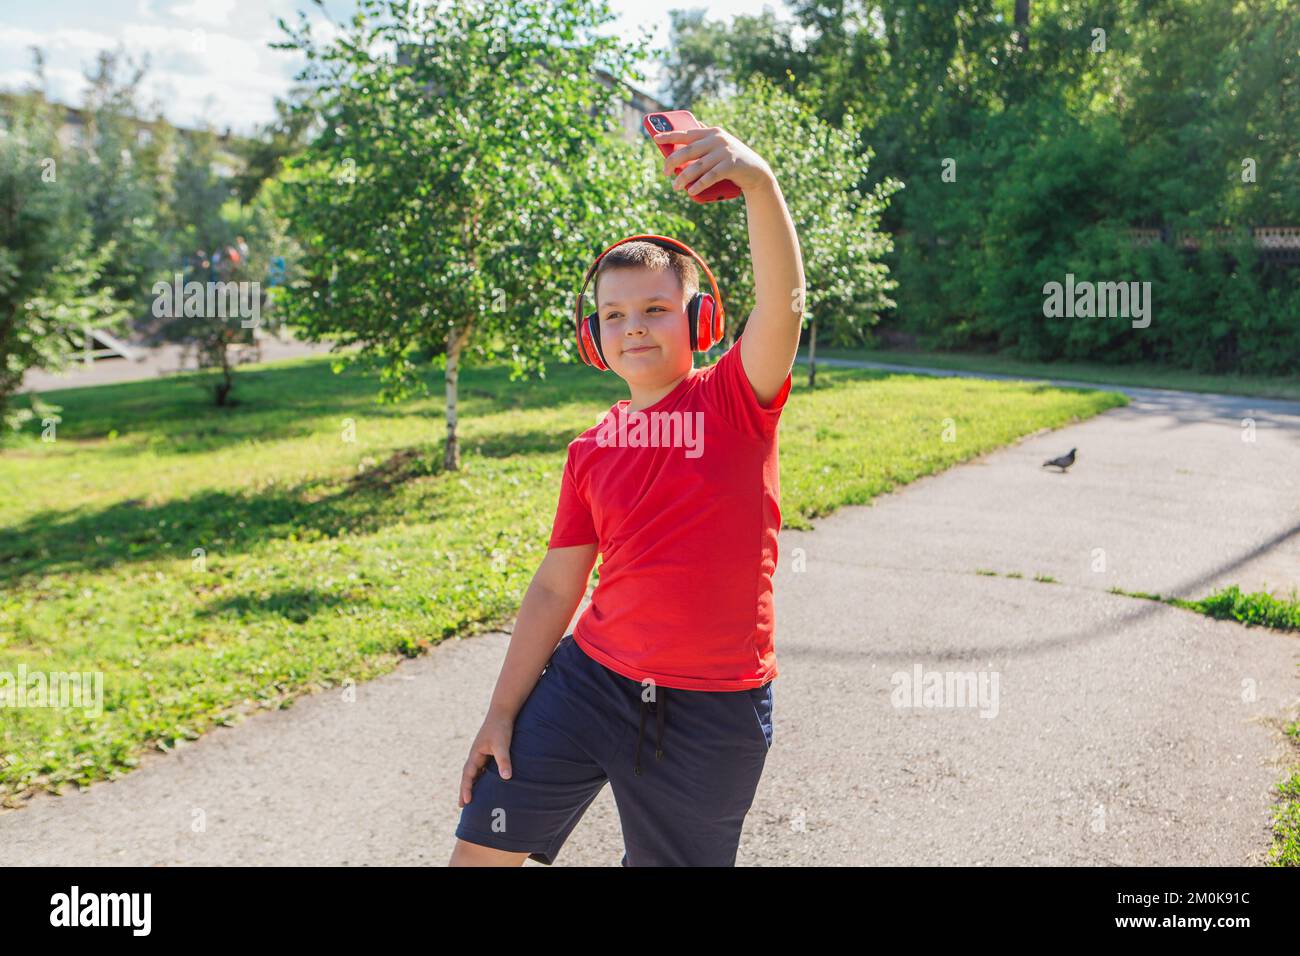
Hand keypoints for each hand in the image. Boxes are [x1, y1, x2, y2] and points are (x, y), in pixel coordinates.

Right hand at [457, 713, 514, 807]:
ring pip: (475, 772)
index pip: (468, 775)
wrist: (503, 711)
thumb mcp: (502, 744)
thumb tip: (506, 778)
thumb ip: (504, 760)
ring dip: (472, 784)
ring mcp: (481, 753)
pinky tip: (485, 784)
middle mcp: (476, 755)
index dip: (466, 789)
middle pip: (468, 776)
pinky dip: (481, 777)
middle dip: (465, 790)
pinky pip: (483, 768)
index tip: (466, 802)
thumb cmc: (501, 727)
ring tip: (471, 799)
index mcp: (475, 754)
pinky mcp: (489, 751)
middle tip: (461, 806)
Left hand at [652, 125, 774, 195]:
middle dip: (673, 162)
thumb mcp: (718, 148)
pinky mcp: (731, 166)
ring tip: (676, 186)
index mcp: (712, 132)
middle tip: (665, 172)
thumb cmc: (731, 160)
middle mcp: (718, 139)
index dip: (669, 135)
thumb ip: (703, 143)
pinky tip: (690, 191)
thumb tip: (678, 143)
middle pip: (688, 151)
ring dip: (684, 177)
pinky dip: (699, 184)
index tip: (655, 138)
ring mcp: (725, 152)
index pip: (686, 133)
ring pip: (697, 166)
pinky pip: (710, 176)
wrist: (756, 171)